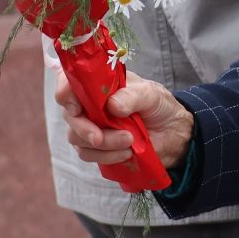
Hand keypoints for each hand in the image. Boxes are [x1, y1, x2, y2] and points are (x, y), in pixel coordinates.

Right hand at [55, 74, 194, 169]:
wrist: (173, 133)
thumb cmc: (159, 106)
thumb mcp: (150, 94)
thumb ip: (132, 96)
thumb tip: (112, 106)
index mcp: (98, 82)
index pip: (69, 81)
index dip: (65, 92)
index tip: (76, 107)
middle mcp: (90, 103)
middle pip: (69, 115)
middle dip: (84, 129)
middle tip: (100, 137)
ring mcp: (92, 126)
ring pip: (77, 138)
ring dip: (102, 144)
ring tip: (129, 141)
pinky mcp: (98, 147)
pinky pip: (88, 154)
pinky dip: (106, 156)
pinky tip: (126, 152)